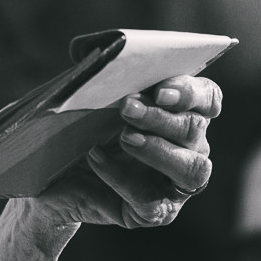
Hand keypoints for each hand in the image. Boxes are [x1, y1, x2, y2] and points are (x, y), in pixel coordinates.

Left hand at [35, 74, 219, 229]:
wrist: (52, 173)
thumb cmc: (78, 124)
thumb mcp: (85, 93)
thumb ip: (94, 68)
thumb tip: (84, 48)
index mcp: (182, 110)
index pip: (208, 98)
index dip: (192, 92)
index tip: (161, 90)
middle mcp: (190, 146)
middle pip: (195, 129)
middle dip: (161, 117)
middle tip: (127, 108)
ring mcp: (176, 183)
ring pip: (191, 169)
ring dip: (159, 150)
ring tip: (124, 137)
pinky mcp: (156, 212)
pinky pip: (150, 200)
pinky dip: (121, 178)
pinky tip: (96, 157)